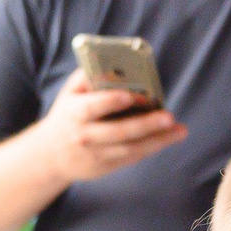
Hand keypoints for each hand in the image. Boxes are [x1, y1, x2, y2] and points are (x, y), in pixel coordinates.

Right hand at [33, 72, 185, 185]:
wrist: (51, 155)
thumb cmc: (68, 114)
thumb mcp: (70, 93)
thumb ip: (89, 76)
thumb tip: (116, 63)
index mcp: (75, 113)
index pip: (93, 107)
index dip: (111, 101)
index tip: (131, 95)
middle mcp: (85, 136)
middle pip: (119, 131)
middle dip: (146, 124)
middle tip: (169, 117)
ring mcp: (96, 154)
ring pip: (130, 149)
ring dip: (157, 140)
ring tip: (179, 131)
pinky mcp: (105, 167)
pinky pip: (131, 157)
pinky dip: (150, 148)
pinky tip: (167, 138)